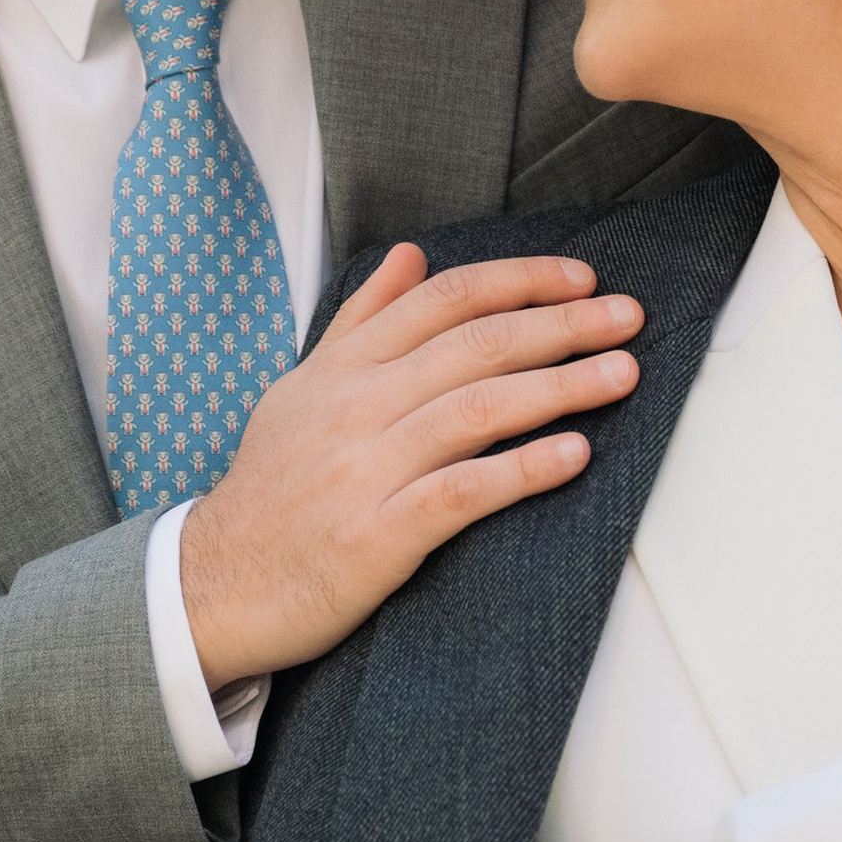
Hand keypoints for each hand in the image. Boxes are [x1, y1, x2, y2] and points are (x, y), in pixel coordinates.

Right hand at [181, 246, 643, 683]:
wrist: (212, 585)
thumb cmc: (272, 489)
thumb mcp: (302, 389)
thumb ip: (362, 322)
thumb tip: (413, 255)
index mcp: (343, 368)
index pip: (444, 301)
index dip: (519, 281)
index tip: (582, 280)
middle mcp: (355, 407)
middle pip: (474, 346)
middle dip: (561, 325)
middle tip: (629, 317)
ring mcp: (364, 471)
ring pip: (477, 410)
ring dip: (560, 387)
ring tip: (622, 374)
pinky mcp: (376, 537)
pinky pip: (461, 493)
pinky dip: (521, 470)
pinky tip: (574, 455)